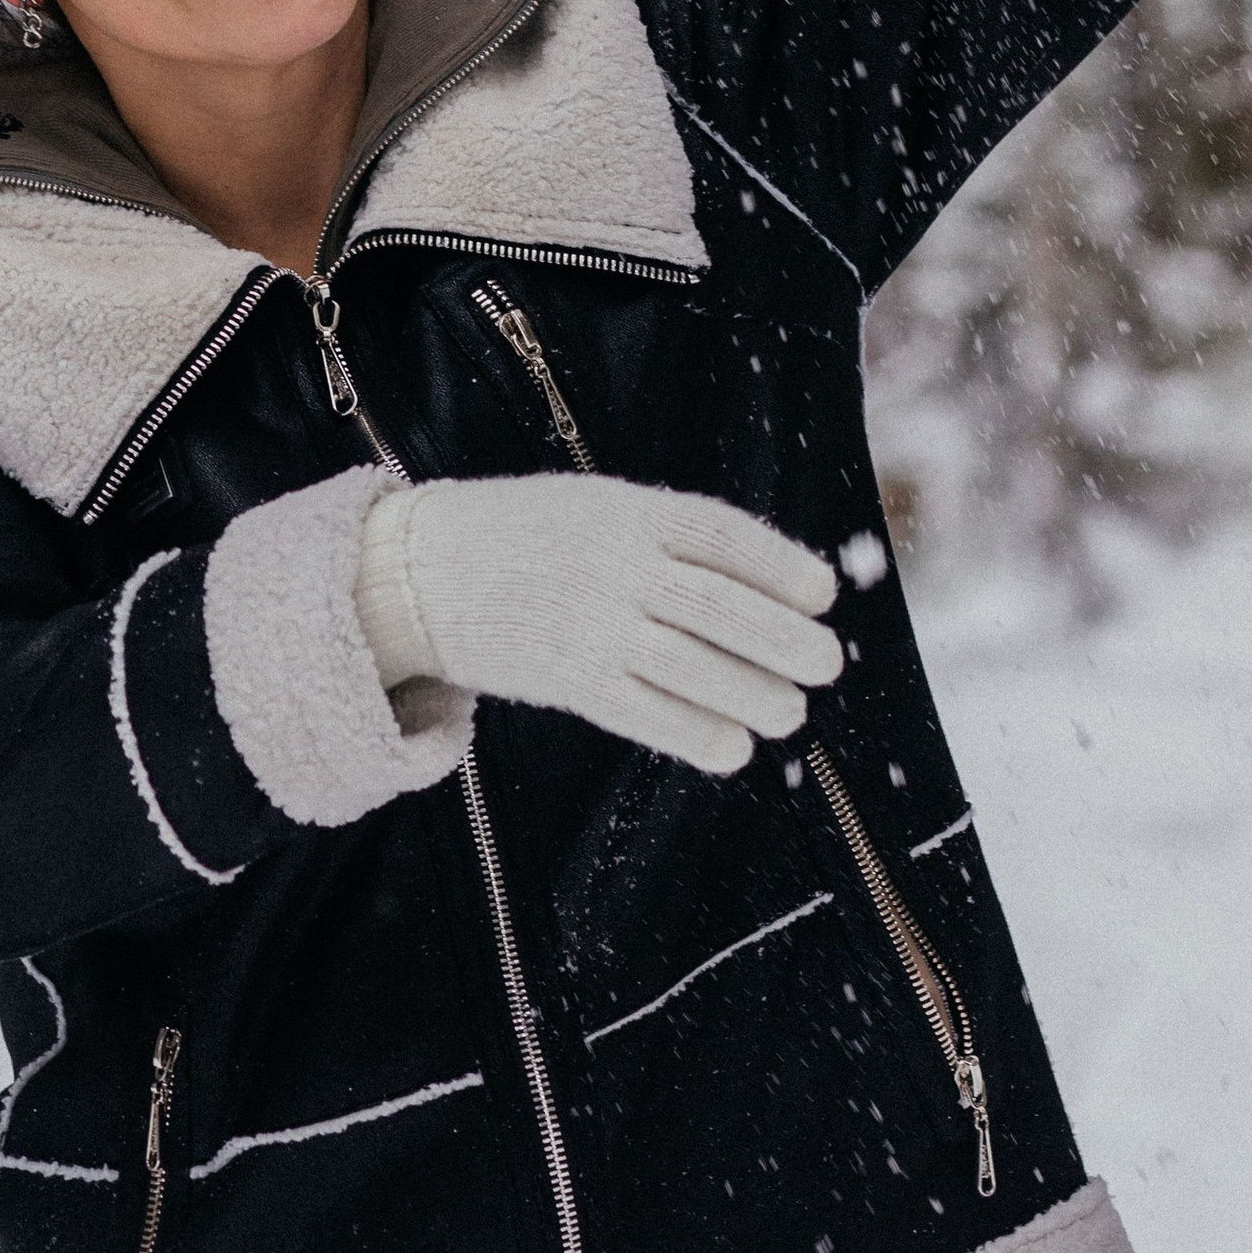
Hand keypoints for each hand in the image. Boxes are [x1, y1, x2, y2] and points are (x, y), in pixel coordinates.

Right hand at [355, 472, 841, 773]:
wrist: (423, 571)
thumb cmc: (525, 532)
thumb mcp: (597, 505)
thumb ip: (666, 534)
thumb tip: (758, 578)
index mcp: (628, 512)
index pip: (721, 535)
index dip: (779, 565)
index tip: (824, 591)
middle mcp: (615, 566)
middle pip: (717, 605)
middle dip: (782, 638)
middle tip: (828, 662)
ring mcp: (590, 626)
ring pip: (690, 665)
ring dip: (751, 693)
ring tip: (791, 712)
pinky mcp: (568, 681)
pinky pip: (643, 712)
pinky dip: (694, 733)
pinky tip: (734, 747)